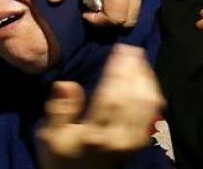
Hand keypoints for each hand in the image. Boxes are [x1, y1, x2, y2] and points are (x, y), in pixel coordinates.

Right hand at [37, 45, 164, 168]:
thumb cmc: (61, 154)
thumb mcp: (49, 135)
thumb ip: (58, 110)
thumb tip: (66, 84)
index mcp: (94, 135)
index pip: (110, 98)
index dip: (118, 72)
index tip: (119, 50)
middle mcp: (118, 138)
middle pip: (132, 99)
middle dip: (134, 71)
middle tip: (131, 48)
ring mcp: (132, 141)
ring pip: (147, 105)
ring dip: (145, 78)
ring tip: (139, 57)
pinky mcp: (141, 142)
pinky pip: (153, 114)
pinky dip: (152, 93)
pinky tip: (146, 78)